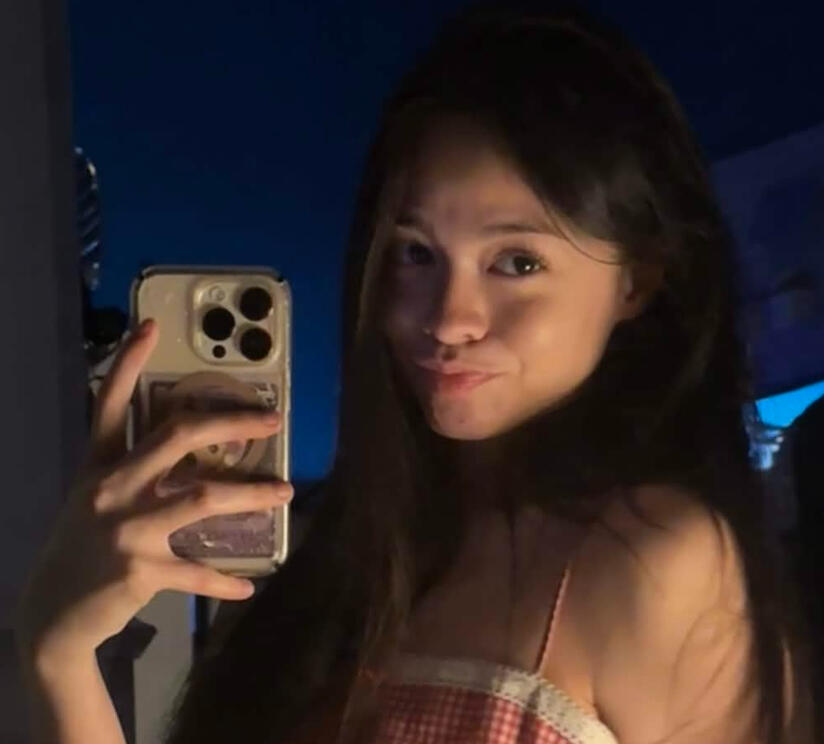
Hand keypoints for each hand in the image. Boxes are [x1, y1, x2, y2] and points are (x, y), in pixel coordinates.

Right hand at [12, 318, 292, 665]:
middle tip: (273, 419)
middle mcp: (113, 488)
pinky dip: (224, 582)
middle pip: (178, 437)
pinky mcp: (142, 570)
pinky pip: (197, 573)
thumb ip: (131, 472)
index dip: (129, 363)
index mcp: (99, 467)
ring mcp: (128, 529)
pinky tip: (248, 586)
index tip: (151, 327)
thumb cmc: (80, 548)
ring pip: (203, 498)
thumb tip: (185, 452)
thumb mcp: (94, 500)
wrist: (52, 616)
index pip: (110, 405)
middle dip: (231, 422)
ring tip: (285, 492)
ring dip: (252, 494)